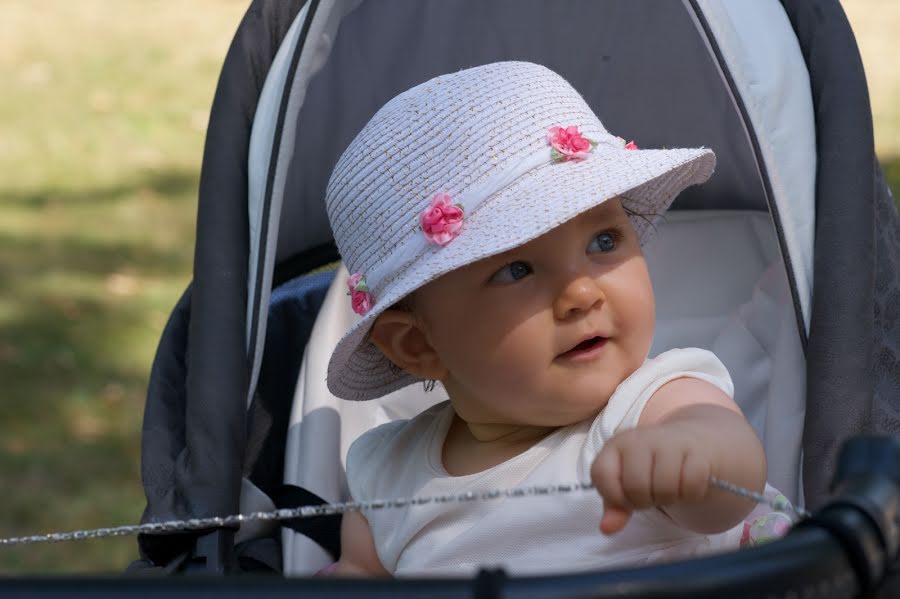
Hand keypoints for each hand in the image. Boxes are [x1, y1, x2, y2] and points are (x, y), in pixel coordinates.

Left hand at [590, 424, 712, 534]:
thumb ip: (615, 505)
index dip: (614, 496)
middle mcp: (641, 439)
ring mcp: (670, 442)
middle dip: (645, 500)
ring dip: (669, 498)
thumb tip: (607, 528)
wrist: (694, 442)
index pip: (602, 474)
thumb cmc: (654, 466)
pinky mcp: (698, 451)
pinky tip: (688, 485)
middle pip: (636, 486)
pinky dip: (692, 494)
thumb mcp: (628, 482)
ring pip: (665, 487)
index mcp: (617, 445)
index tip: (626, 498)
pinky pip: (692, 486)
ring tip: (671, 488)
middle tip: (653, 494)